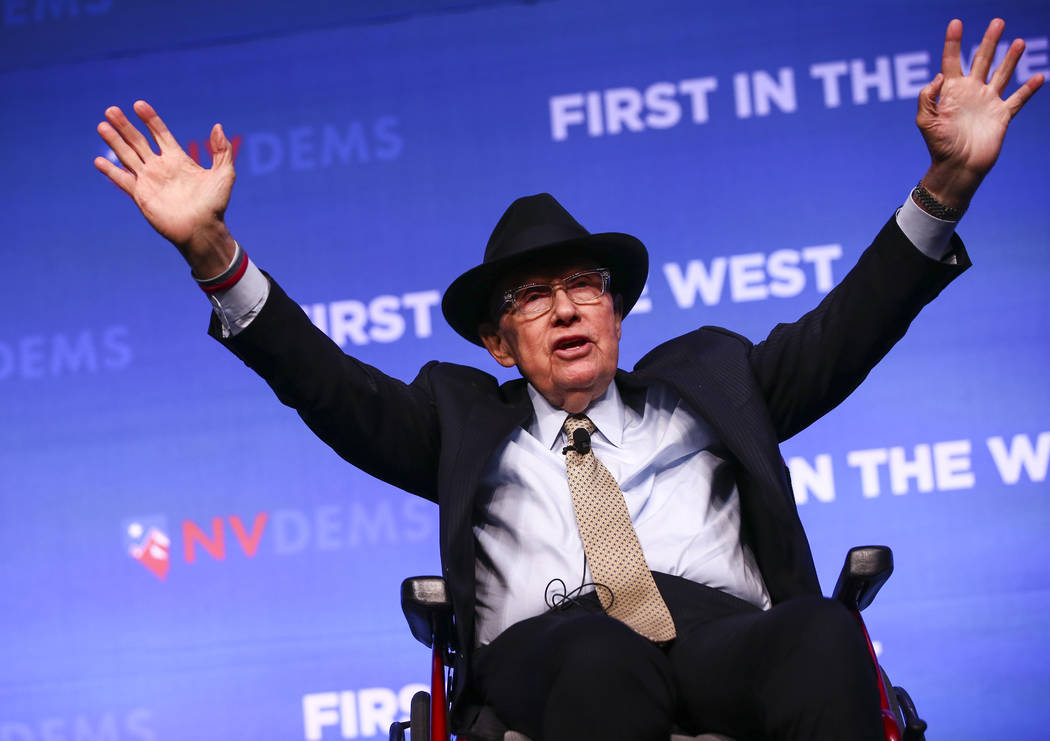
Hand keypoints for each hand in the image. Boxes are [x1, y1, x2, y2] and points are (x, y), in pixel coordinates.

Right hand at [94, 100, 236, 277]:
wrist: (203, 229)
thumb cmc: (215, 204)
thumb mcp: (224, 174)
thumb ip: (222, 150)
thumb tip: (218, 126)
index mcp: (178, 159)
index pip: (160, 133)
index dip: (149, 119)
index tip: (138, 104)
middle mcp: (160, 167)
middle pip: (138, 141)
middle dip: (124, 125)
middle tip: (111, 109)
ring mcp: (149, 180)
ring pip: (127, 156)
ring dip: (114, 141)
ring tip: (102, 125)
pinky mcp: (141, 195)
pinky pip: (123, 180)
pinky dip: (110, 171)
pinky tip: (98, 160)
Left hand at [916, 18, 1042, 211]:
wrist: (957, 167)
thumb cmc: (938, 146)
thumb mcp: (925, 121)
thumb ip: (927, 98)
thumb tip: (940, 76)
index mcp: (951, 91)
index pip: (952, 60)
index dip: (953, 42)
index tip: (956, 23)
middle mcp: (971, 92)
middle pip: (981, 60)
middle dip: (989, 41)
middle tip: (998, 21)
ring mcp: (987, 102)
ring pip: (1002, 74)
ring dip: (1011, 58)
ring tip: (1018, 41)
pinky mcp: (1001, 115)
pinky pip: (1018, 99)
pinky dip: (1029, 89)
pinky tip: (1039, 77)